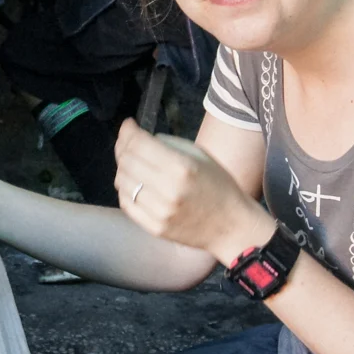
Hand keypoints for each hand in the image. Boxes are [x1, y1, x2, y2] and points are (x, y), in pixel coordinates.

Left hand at [115, 119, 274, 263]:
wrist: (231, 226)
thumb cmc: (219, 186)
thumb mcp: (201, 156)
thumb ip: (169, 144)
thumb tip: (138, 137)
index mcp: (182, 167)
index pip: (139, 144)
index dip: (128, 131)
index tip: (128, 125)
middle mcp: (168, 189)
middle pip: (127, 161)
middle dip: (123, 146)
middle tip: (126, 142)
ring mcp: (159, 211)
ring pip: (122, 182)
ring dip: (123, 168)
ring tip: (132, 164)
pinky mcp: (154, 228)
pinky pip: (126, 203)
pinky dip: (126, 190)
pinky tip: (135, 184)